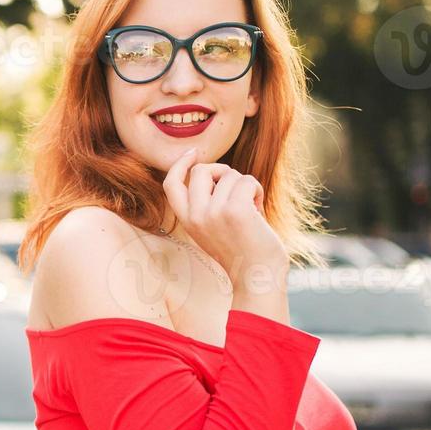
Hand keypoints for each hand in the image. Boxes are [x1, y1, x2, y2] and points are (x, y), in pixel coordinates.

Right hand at [162, 149, 285, 291]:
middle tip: (236, 188)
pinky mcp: (236, 211)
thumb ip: (206, 204)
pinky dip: (257, 190)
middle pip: (201, 170)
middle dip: (223, 172)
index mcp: (187, 221)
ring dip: (246, 186)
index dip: (180, 164)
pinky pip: (247, 180)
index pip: (171, 184)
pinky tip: (259, 209)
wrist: (258, 276)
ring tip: (252, 208)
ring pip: (230, 174)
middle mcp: (196, 216)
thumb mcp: (213, 227)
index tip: (193, 153)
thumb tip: (211, 169)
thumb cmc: (242, 250)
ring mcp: (214, 213)